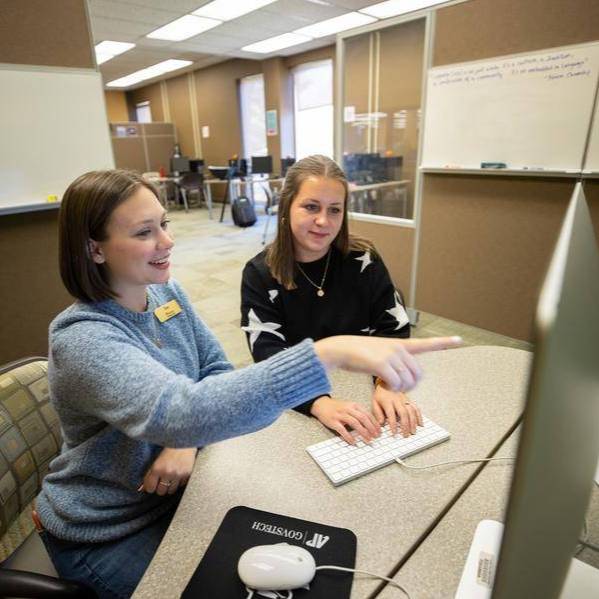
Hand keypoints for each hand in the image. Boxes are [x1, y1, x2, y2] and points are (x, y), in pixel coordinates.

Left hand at [138, 447, 196, 495]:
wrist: (184, 440)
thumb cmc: (168, 448)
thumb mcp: (156, 460)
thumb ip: (149, 474)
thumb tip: (141, 489)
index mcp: (157, 468)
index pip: (150, 488)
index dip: (150, 486)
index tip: (152, 484)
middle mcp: (168, 473)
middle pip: (161, 491)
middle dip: (160, 487)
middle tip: (161, 480)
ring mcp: (178, 474)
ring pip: (171, 490)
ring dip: (170, 486)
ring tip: (170, 478)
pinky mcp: (188, 474)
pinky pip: (181, 485)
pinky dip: (179, 482)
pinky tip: (178, 474)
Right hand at [310, 396, 380, 444]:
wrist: (321, 404)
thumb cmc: (337, 407)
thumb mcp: (349, 406)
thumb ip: (358, 413)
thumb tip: (370, 425)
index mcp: (354, 405)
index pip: (367, 414)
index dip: (375, 423)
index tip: (379, 431)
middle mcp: (348, 409)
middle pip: (363, 418)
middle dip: (371, 428)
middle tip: (376, 436)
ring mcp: (340, 415)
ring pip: (355, 423)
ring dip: (363, 432)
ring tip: (368, 440)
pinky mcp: (333, 421)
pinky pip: (342, 430)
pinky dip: (349, 436)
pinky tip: (353, 442)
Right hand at [314, 335, 461, 391]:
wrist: (340, 349)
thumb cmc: (358, 354)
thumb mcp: (379, 352)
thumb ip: (394, 361)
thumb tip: (403, 379)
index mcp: (399, 344)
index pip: (425, 343)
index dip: (443, 342)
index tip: (459, 340)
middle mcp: (398, 348)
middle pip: (417, 373)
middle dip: (410, 384)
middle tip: (396, 386)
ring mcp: (391, 355)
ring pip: (407, 380)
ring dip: (399, 388)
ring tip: (387, 385)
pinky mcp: (382, 364)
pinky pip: (395, 383)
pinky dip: (391, 389)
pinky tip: (382, 386)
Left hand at [372, 383, 422, 437]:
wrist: (386, 383)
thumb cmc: (380, 395)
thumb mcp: (374, 403)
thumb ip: (377, 413)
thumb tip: (381, 424)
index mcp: (387, 401)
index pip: (391, 414)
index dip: (393, 424)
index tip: (394, 433)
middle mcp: (397, 400)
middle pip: (403, 413)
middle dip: (405, 425)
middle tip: (405, 435)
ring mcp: (405, 399)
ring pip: (411, 411)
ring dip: (413, 422)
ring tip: (413, 432)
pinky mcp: (409, 400)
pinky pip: (416, 408)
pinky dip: (419, 416)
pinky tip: (420, 424)